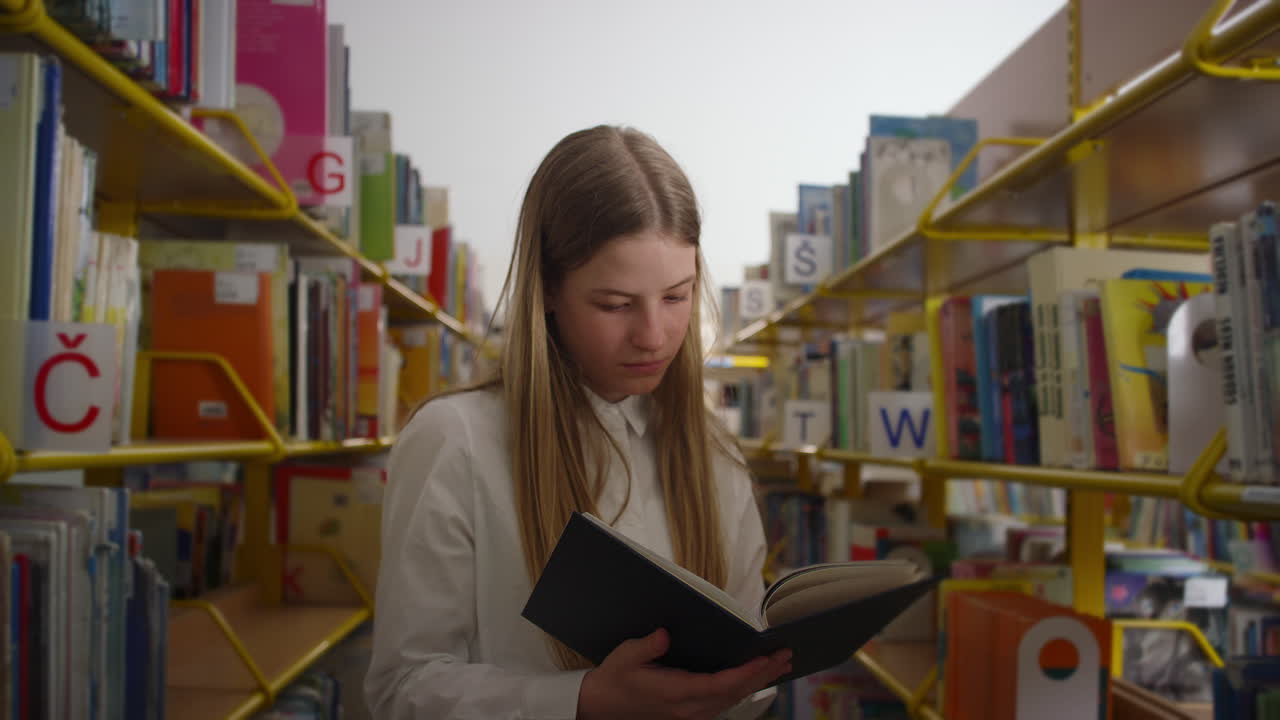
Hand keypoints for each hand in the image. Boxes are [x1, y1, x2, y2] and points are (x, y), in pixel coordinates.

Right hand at [576, 628, 791, 719]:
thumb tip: (665, 634)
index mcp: (675, 693)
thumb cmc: (615, 677)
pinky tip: (754, 677)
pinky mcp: (691, 715)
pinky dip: (743, 689)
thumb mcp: (625, 656)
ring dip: (757, 682)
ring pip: (733, 700)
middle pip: (734, 693)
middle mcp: (688, 709)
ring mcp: (691, 715)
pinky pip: (724, 703)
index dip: (746, 673)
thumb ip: (646, 647)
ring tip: (780, 664)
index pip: (720, 685)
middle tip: (786, 655)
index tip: (766, 659)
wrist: (602, 706)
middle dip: (762, 674)